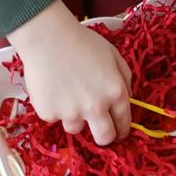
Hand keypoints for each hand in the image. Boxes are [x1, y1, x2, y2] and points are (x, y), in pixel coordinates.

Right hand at [9, 1, 131, 144]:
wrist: (48, 38)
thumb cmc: (82, 42)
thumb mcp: (113, 55)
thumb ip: (124, 78)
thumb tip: (127, 98)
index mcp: (115, 93)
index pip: (124, 123)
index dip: (122, 130)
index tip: (118, 132)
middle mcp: (95, 107)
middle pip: (104, 138)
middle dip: (105, 138)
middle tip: (98, 131)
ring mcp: (71, 113)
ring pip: (75, 128)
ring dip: (74, 117)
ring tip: (67, 93)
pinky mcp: (49, 114)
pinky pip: (54, 117)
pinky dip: (54, 107)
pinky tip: (52, 87)